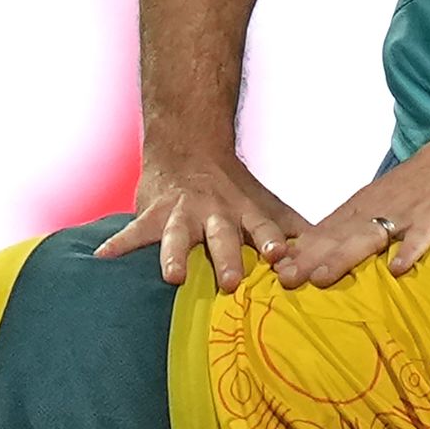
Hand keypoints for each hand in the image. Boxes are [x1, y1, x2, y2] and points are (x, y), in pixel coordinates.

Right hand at [96, 150, 309, 290]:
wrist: (189, 145)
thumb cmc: (233, 186)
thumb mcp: (264, 203)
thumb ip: (292, 228)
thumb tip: (328, 254)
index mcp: (244, 212)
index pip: (263, 228)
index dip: (270, 242)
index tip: (279, 259)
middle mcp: (214, 213)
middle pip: (221, 237)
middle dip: (226, 258)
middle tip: (231, 283)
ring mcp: (181, 213)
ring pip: (176, 235)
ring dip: (173, 255)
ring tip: (171, 276)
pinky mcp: (151, 213)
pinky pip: (132, 231)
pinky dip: (117, 244)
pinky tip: (101, 258)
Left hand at [270, 108, 429, 287]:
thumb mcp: (397, 193)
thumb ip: (371, 219)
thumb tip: (339, 246)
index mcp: (372, 200)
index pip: (329, 225)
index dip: (302, 248)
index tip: (275, 269)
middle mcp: (385, 203)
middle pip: (341, 233)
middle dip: (311, 256)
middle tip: (284, 280)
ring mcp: (413, 209)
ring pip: (372, 234)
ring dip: (345, 255)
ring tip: (320, 278)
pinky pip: (425, 235)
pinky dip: (410, 251)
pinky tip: (396, 271)